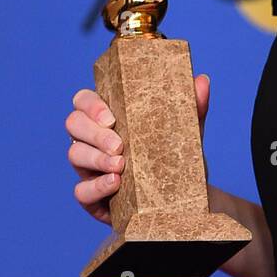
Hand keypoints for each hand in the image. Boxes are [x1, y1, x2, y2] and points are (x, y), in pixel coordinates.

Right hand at [66, 74, 210, 225]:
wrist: (182, 197)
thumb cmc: (175, 157)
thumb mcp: (185, 132)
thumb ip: (193, 107)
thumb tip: (202, 79)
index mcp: (108, 118)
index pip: (83, 101)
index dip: (90, 105)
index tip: (111, 117)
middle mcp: (92, 140)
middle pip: (74, 124)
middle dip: (94, 133)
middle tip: (120, 144)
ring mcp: (88, 168)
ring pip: (75, 155)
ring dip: (96, 159)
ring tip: (120, 165)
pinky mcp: (92, 197)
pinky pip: (81, 191)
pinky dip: (96, 186)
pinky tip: (115, 183)